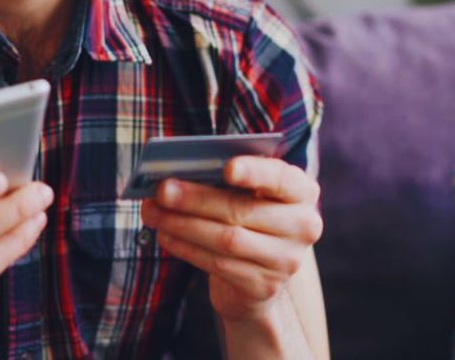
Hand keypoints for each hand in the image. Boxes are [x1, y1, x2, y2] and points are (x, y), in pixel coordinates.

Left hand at [139, 156, 321, 322]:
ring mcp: (286, 260)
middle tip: (161, 190)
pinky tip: (165, 235)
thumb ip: (227, 180)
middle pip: (241, 210)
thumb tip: (178, 175)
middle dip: (196, 199)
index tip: (226, 168)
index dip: (255, 172)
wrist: (259, 275)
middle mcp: (303, 226)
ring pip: (226, 240)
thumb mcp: (249, 194)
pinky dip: (186, 247)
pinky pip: (217, 264)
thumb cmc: (248, 218)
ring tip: (152, 211)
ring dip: (182, 225)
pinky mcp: (264, 286)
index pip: (281, 178)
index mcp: (301, 192)